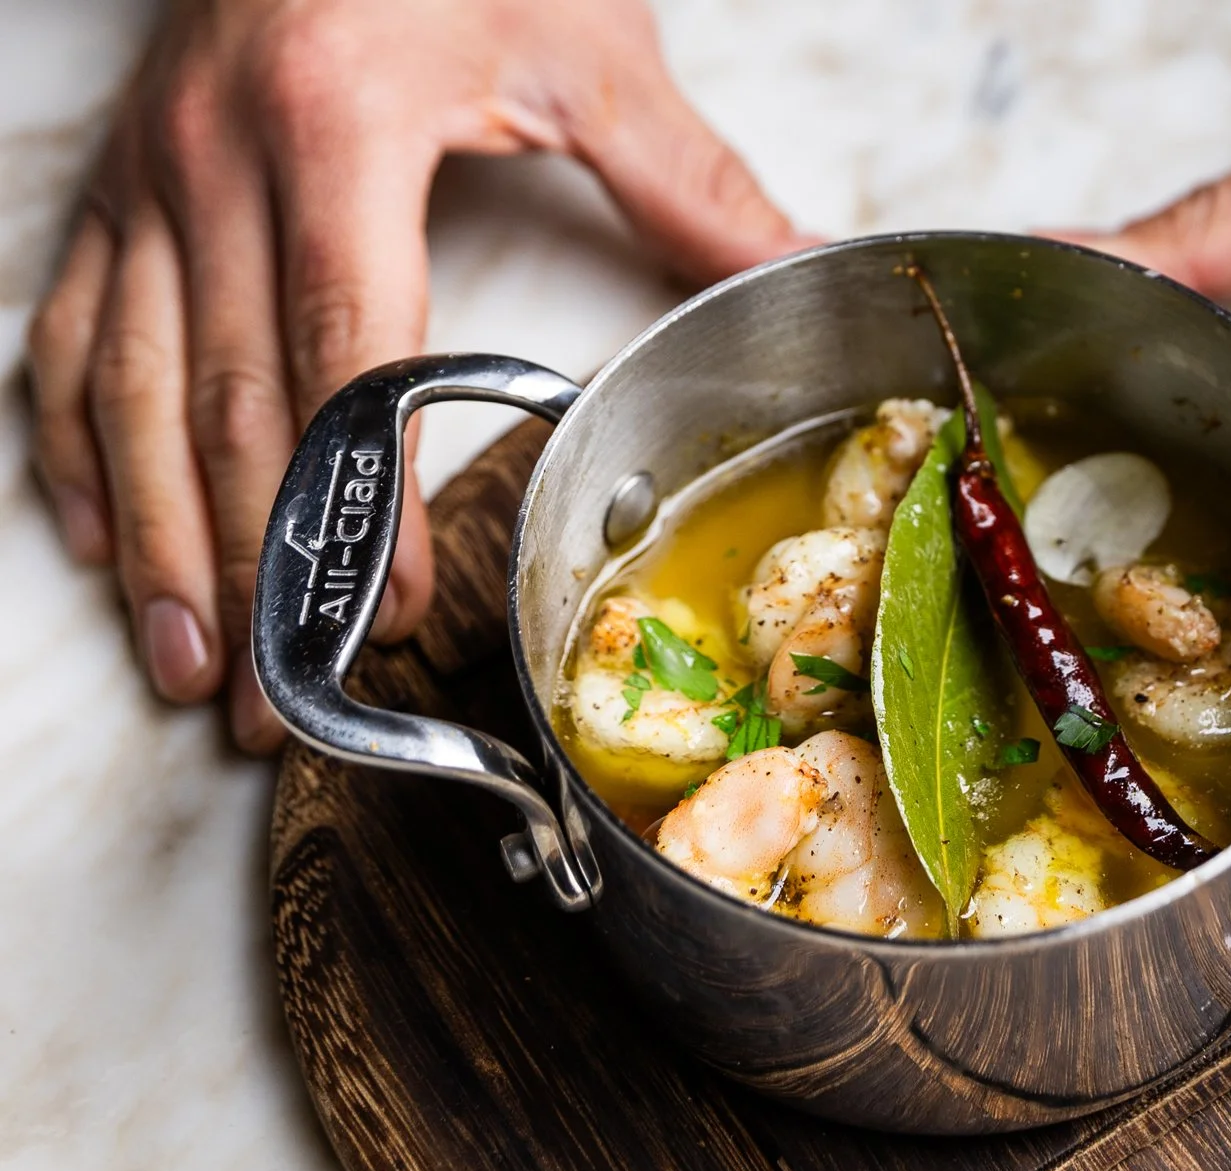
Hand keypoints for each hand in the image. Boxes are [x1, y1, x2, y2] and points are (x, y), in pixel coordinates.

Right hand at [28, 0, 806, 749]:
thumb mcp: (585, 44)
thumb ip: (687, 177)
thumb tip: (807, 264)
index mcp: (339, 125)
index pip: (350, 351)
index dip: (371, 496)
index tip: (392, 605)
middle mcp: (219, 156)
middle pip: (233, 399)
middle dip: (259, 564)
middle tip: (284, 696)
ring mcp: (152, 173)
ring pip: (130, 388)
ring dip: (160, 541)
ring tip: (193, 663)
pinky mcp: (119, 183)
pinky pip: (71, 331)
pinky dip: (80, 446)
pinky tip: (107, 536)